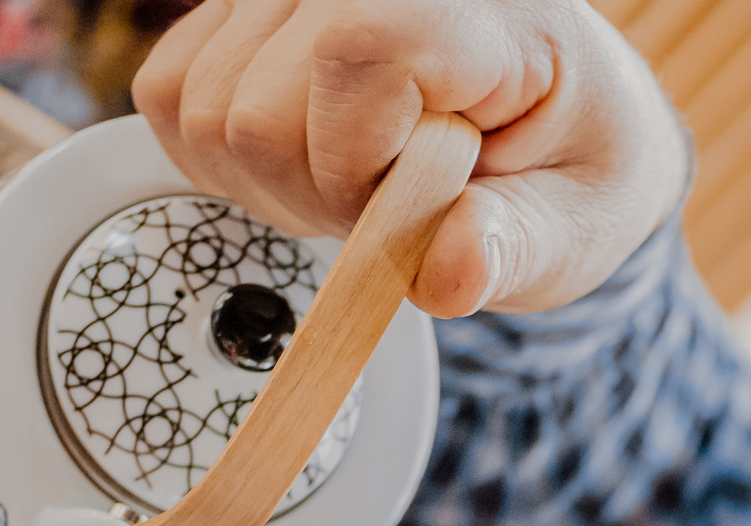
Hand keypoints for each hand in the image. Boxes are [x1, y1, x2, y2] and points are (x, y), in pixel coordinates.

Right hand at [133, 0, 686, 315]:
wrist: (562, 116)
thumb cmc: (574, 156)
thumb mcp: (579, 220)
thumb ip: (517, 246)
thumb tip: (450, 273)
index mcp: (467, 2)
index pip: (350, 60)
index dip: (360, 171)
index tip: (418, 206)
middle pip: (248, 108)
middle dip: (315, 196)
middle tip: (395, 203)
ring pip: (196, 107)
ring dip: (273, 184)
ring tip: (363, 182)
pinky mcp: (240, 10)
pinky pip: (171, 96)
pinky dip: (233, 161)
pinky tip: (314, 163)